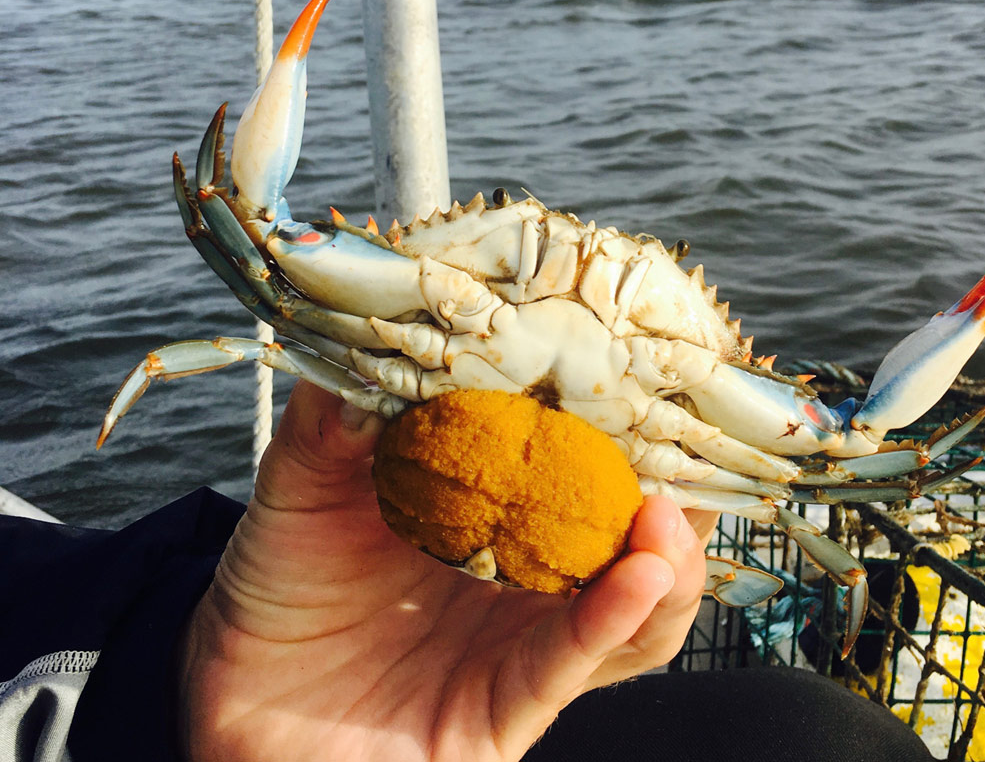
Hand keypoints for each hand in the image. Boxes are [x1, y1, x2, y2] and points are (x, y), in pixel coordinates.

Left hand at [177, 382, 716, 761]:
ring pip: (637, 607)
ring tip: (666, 516)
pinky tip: (639, 579)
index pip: (582, 456)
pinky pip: (572, 666)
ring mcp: (524, 640)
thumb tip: (369, 338)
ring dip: (668, 561)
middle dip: (674, 487)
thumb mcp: (301, 487)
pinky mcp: (507, 706)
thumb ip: (332, 421)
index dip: (624, 419)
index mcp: (491, 506)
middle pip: (633, 529)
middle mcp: (525, 571)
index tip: (645, 364)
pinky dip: (611, 621)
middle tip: (685, 437)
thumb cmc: (281, 583)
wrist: (238, 696)